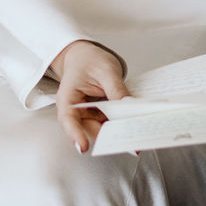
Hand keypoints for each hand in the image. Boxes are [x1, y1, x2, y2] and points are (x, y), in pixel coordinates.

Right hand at [50, 39, 127, 153]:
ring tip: (137, 135)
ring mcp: (88, 115)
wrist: (85, 56)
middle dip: (109, 136)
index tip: (82, 148)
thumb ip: (116, 89)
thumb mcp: (105, 71)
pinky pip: (109, 122)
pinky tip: (135, 124)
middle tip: (130, 143)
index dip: (75, 135)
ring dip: (118, 131)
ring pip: (102, 129)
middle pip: (90, 129)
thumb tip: (129, 107)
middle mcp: (75, 112)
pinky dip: (120, 123)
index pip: (68, 120)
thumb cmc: (89, 60)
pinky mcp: (98, 115)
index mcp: (68, 99)